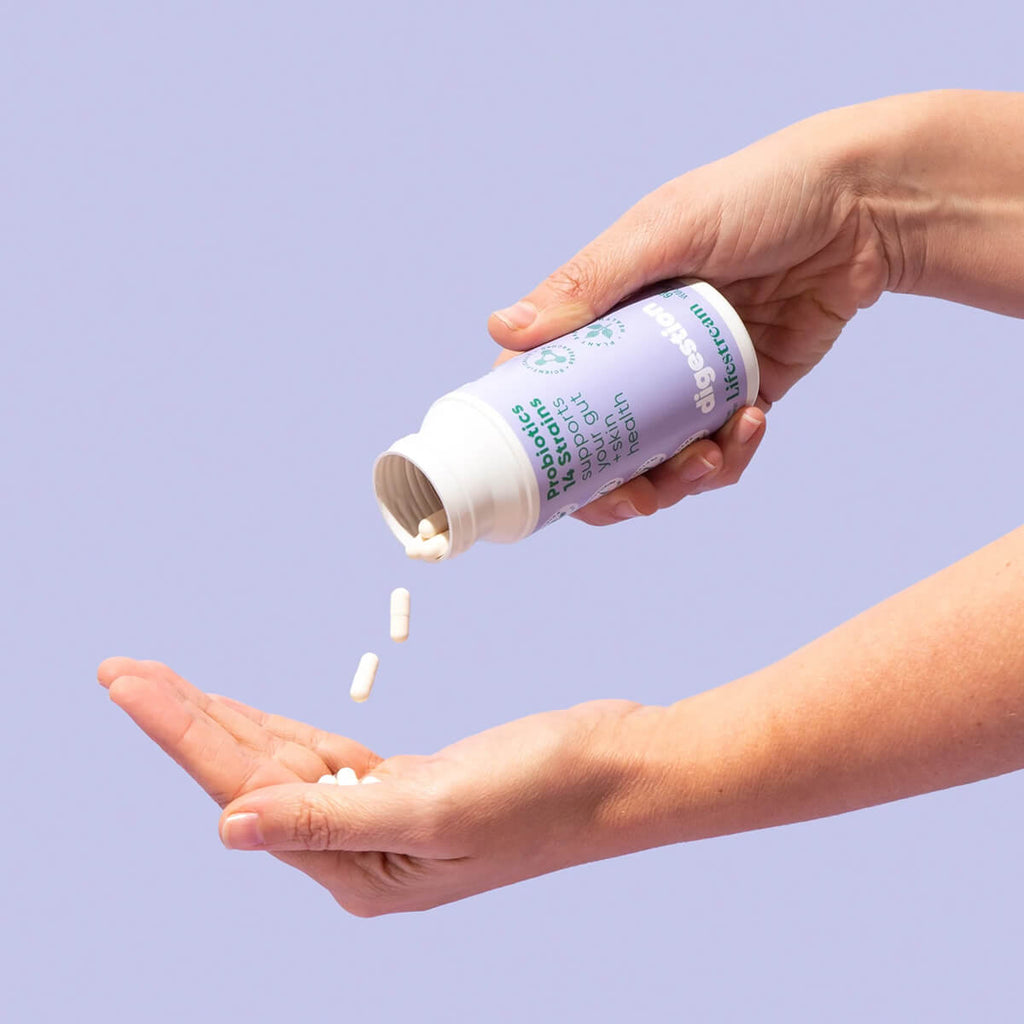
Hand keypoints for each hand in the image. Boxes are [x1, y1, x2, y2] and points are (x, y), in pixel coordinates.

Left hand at [98, 657, 647, 914]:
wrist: (619, 774)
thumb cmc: (549, 793)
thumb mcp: (439, 806)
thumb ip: (331, 819)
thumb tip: (229, 829)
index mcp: (360, 868)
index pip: (247, 790)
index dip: (182, 731)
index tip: (126, 682)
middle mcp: (360, 851)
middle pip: (251, 775)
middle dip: (184, 719)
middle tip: (122, 669)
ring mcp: (383, 817)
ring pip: (281, 763)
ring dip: (223, 721)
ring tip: (164, 684)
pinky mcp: (406, 785)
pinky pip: (322, 758)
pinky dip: (279, 729)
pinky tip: (247, 715)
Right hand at [489, 102, 896, 524]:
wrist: (865, 205)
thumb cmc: (760, 194)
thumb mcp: (666, 229)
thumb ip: (589, 281)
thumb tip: (501, 330)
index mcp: (604, 310)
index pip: (549, 380)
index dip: (538, 431)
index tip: (544, 469)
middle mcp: (639, 350)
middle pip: (601, 439)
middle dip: (612, 483)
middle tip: (635, 497)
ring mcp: (690, 379)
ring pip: (660, 457)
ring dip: (677, 478)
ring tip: (706, 458)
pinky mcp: (743, 393)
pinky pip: (721, 450)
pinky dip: (731, 455)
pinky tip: (751, 423)